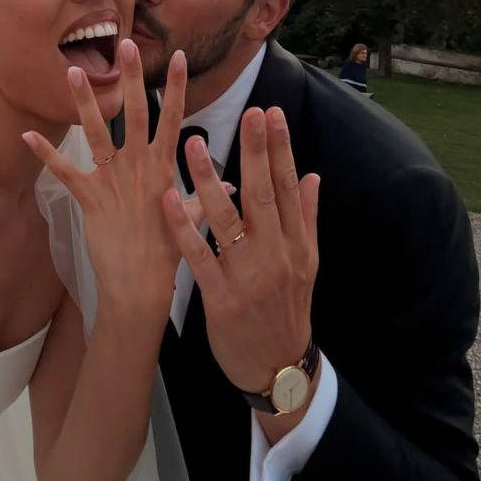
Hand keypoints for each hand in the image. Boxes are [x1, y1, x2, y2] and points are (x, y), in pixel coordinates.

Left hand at [23, 40, 188, 327]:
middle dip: (129, 78)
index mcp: (164, 168)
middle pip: (134, 113)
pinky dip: (44, 153)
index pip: (173, 117)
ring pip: (97, 133)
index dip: (174, 86)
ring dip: (83, 102)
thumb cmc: (168, 253)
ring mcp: (113, 180)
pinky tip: (25, 135)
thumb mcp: (191, 218)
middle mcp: (139, 167)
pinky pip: (63, 171)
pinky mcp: (89, 197)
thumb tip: (227, 181)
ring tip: (72, 71)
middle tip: (123, 43)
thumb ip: (205, 194)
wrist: (141, 285)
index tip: (175, 55)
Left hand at [162, 106, 319, 394]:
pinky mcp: (221, 296)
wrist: (277, 367)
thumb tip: (312, 174)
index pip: (287, 186)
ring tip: (193, 144)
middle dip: (255, 152)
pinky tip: (167, 200)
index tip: (270, 114)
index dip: (279, 148)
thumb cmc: (285, 309)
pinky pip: (200, 256)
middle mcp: (276, 254)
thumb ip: (306, 218)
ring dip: (209, 181)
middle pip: (262, 194)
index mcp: (296, 242)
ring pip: (228, 220)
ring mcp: (249, 275)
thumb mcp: (306, 264)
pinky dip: (184, 228)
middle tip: (247, 113)